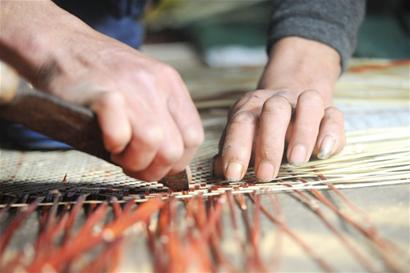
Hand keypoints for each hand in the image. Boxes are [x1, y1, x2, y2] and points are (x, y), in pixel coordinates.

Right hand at [0, 1, 203, 180]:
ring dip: (133, 161)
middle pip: (175, 148)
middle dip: (154, 169)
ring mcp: (131, 87)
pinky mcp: (103, 93)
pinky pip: (119, 135)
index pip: (194, 137)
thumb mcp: (143, 86)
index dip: (177, 162)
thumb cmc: (101, 76)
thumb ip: (160, 118)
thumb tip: (166, 164)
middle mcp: (156, 83)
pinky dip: (113, 146)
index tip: (157, 166)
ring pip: (152, 143)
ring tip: (117, 153)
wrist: (61, 45)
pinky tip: (105, 141)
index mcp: (171, 84)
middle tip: (132, 165)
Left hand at [214, 37, 344, 181]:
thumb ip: (231, 153)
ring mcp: (304, 103)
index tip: (233, 175)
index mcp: (251, 107)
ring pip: (308, 104)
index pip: (241, 123)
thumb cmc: (260, 129)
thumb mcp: (242, 137)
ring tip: (296, 161)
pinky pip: (334, 115)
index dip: (235, 149)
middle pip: (274, 111)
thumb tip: (219, 170)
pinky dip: (330, 133)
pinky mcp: (329, 112)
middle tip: (265, 174)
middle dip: (269, 144)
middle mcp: (278, 101)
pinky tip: (322, 153)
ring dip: (303, 133)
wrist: (290, 100)